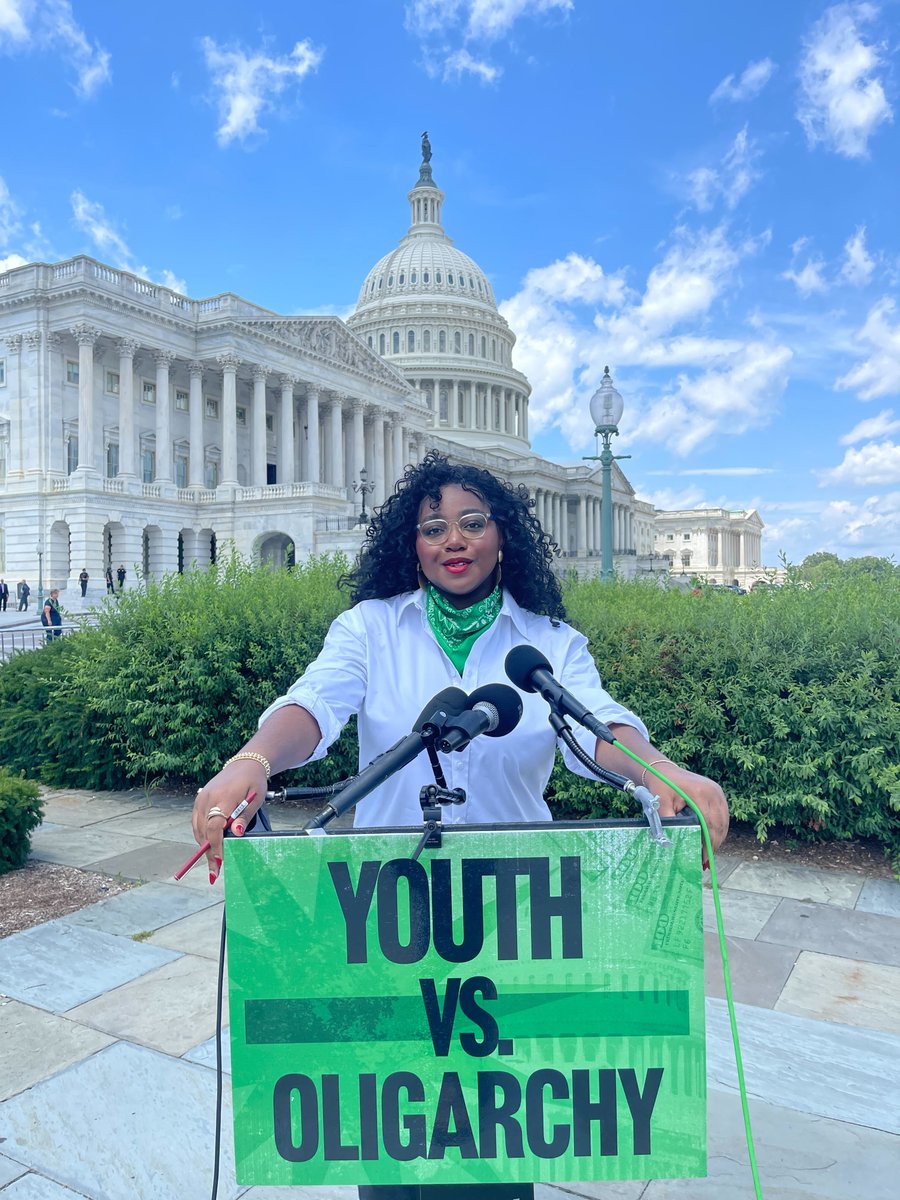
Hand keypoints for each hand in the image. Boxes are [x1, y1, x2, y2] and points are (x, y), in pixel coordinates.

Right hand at [191, 760, 266, 882]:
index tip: (220, 862)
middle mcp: (208, 798)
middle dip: (209, 852)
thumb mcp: (256, 799)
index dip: (216, 846)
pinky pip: (196, 823)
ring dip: (204, 846)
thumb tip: (235, 834)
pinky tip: (209, 846)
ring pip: (198, 829)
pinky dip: (202, 836)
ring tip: (213, 862)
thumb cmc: (253, 782)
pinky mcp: (198, 800)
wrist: (244, 765)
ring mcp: (201, 799)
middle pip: (204, 831)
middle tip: (216, 870)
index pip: (215, 826)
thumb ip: (244, 817)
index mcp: (224, 798)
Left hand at [651, 764, 728, 860]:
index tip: (702, 857)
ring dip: (718, 838)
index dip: (707, 842)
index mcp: (699, 793)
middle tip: (706, 860)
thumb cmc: (661, 788)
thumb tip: (671, 843)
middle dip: (714, 843)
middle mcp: (712, 791)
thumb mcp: (661, 804)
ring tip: (709, 852)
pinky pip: (723, 815)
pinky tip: (713, 840)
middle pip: (719, 823)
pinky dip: (719, 829)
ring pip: (723, 821)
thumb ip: (667, 821)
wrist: (664, 772)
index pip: (708, 823)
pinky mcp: (718, 793)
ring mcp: (717, 791)